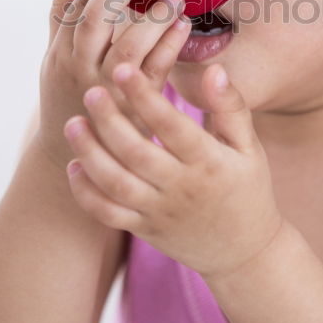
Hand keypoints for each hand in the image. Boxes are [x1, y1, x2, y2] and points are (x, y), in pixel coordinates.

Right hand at [35, 0, 191, 169]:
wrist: (74, 157)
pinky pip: (154, 73)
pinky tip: (184, 25)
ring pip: (126, 48)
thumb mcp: (58, 54)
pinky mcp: (135, 109)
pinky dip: (169, 47)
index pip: (79, 3)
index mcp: (61, 50)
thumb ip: (66, 11)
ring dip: (150, 18)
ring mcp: (107, 90)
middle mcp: (79, 68)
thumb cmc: (69, 93)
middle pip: (97, 20)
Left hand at [63, 60, 284, 280]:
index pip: (171, 125)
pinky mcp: (144, 230)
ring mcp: (159, 212)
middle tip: (91, 92)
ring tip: (73, 123)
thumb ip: (230, 106)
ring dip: (90, 153)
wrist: (245, 253)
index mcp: (208, 162)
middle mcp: (181, 188)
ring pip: (116, 183)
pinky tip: (74, 166)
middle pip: (136, 152)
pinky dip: (86, 193)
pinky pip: (109, 214)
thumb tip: (213, 69)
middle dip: (109, 120)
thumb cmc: (248, 189)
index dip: (145, 97)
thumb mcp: (249, 147)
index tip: (122, 69)